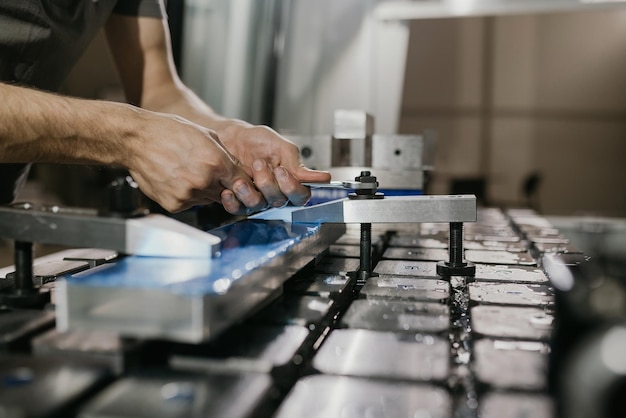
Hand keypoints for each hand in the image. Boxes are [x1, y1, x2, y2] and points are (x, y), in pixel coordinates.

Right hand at [126, 113, 267, 212]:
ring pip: (209, 199)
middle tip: (210, 173)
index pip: (242, 182)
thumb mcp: (206, 136)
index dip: (242, 181)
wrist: (137, 141)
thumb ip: (226, 156)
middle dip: (223, 186)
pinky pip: (191, 203)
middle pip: (227, 193)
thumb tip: (241, 170)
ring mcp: (189, 195)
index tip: (240, 180)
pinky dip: (188, 195)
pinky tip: (177, 179)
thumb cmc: (170, 132)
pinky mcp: (175, 205)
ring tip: (188, 172)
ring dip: (205, 190)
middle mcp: (204, 182)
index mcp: (216, 164)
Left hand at [214, 121, 330, 214]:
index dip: (293, 187)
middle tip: (260, 164)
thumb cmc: (257, 140)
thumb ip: (297, 163)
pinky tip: (231, 187)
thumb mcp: (281, 146)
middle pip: (281, 201)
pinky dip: (234, 200)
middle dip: (269, 184)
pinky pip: (238, 209)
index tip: (282, 171)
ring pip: (260, 205)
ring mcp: (258, 198)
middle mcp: (276, 193)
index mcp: (290, 181)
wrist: (231, 137)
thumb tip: (322, 178)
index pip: (301, 195)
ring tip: (242, 175)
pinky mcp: (239, 201)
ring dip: (251, 191)